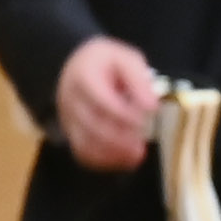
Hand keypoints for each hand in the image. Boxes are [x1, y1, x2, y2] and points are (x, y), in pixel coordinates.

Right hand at [55, 36, 157, 172]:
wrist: (77, 65)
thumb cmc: (107, 62)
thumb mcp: (127, 59)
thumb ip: (139, 80)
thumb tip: (152, 107)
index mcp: (84, 77)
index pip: (101, 100)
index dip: (125, 113)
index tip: (148, 117)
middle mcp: (70, 100)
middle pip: (92, 125)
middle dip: (120, 137)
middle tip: (144, 142)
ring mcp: (68, 119)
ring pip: (85, 143)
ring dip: (113, 153)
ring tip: (138, 154)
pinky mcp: (72, 132)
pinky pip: (82, 152)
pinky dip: (104, 161)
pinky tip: (126, 161)